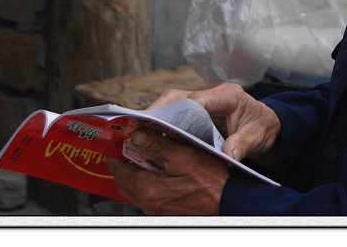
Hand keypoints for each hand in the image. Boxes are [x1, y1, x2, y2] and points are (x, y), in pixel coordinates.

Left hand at [106, 129, 228, 214]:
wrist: (230, 201)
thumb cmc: (212, 180)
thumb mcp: (184, 156)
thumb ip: (157, 146)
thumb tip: (135, 135)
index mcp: (149, 189)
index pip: (120, 169)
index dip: (116, 152)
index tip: (117, 138)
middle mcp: (148, 203)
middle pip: (124, 181)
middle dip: (123, 162)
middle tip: (127, 145)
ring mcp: (157, 209)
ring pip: (135, 188)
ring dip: (135, 172)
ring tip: (143, 154)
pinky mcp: (167, 210)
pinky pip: (148, 194)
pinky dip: (146, 180)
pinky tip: (158, 169)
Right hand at [149, 83, 280, 164]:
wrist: (266, 125)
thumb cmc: (262, 128)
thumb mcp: (257, 137)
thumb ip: (243, 144)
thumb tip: (228, 154)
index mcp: (228, 96)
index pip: (199, 99)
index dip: (180, 111)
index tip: (164, 124)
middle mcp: (212, 94)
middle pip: (179, 96)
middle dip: (159, 110)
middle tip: (139, 126)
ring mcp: (203, 100)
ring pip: (173, 101)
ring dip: (157, 115)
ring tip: (139, 131)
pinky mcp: (196, 109)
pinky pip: (175, 110)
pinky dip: (162, 120)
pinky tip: (150, 134)